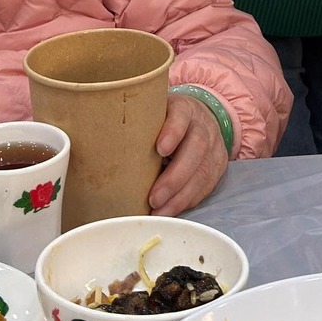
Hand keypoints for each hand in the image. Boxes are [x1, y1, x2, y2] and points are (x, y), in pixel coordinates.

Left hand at [149, 94, 227, 216]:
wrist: (200, 120)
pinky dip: (188, 201)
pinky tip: (171, 211)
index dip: (173, 131)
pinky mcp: (218, 167)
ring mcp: (214, 147)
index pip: (181, 115)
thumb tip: (103, 147)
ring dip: (180, 196)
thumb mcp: (154, 114)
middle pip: (196, 148)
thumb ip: (137, 125)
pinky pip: (206, 187)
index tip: (160, 149)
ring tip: (159, 211)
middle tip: (153, 198)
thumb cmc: (165, 121)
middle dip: (174, 177)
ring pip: (203, 172)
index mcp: (184, 109)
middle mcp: (203, 126)